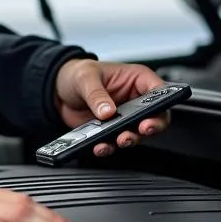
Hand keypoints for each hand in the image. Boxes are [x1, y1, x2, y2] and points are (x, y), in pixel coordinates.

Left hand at [54, 59, 169, 156]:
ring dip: (129, 139)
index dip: (161, 104)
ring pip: (137, 133)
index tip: (152, 114)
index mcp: (136, 79)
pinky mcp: (111, 131)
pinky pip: (115, 142)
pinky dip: (109, 146)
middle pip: (155, 117)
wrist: (59, 90)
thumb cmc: (78, 74)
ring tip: (119, 140)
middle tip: (141, 130)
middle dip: (151, 126)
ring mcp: (124, 117)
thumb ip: (97, 94)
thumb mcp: (86, 78)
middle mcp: (135, 100)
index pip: (159, 91)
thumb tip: (107, 111)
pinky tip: (100, 146)